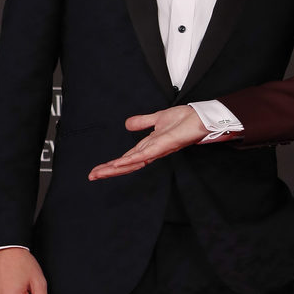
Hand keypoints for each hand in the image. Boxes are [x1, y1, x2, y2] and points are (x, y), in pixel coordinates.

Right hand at [88, 105, 206, 178]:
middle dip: (109, 170)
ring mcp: (158, 150)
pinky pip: (145, 154)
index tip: (97, 170)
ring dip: (116, 168)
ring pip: (133, 163)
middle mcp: (153, 151)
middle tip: (92, 176)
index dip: (112, 165)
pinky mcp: (165, 145)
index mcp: (150, 146)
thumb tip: (126, 125)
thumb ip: (142, 122)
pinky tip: (119, 163)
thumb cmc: (185, 119)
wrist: (202, 118)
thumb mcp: (158, 118)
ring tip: (100, 173)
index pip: (127, 158)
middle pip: (128, 164)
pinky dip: (132, 160)